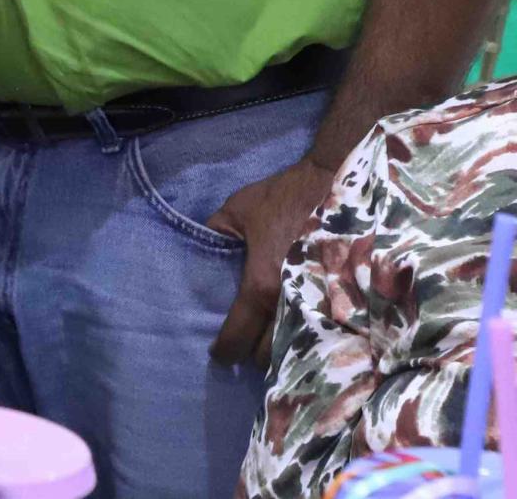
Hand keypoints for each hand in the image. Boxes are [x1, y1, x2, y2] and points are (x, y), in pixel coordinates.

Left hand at [207, 152, 338, 367]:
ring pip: (299, 351)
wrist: (333, 186)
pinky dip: (311, 343)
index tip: (218, 353)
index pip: (238, 335)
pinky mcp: (346, 304)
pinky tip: (301, 337)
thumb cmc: (281, 199)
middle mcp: (293, 304)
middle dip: (254, 355)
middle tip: (244, 345)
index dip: (224, 349)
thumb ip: (214, 234)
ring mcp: (323, 307)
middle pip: (270, 355)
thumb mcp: (237, 210)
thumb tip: (197, 252)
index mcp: (262, 285)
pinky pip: (326, 336)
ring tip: (269, 344)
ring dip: (283, 353)